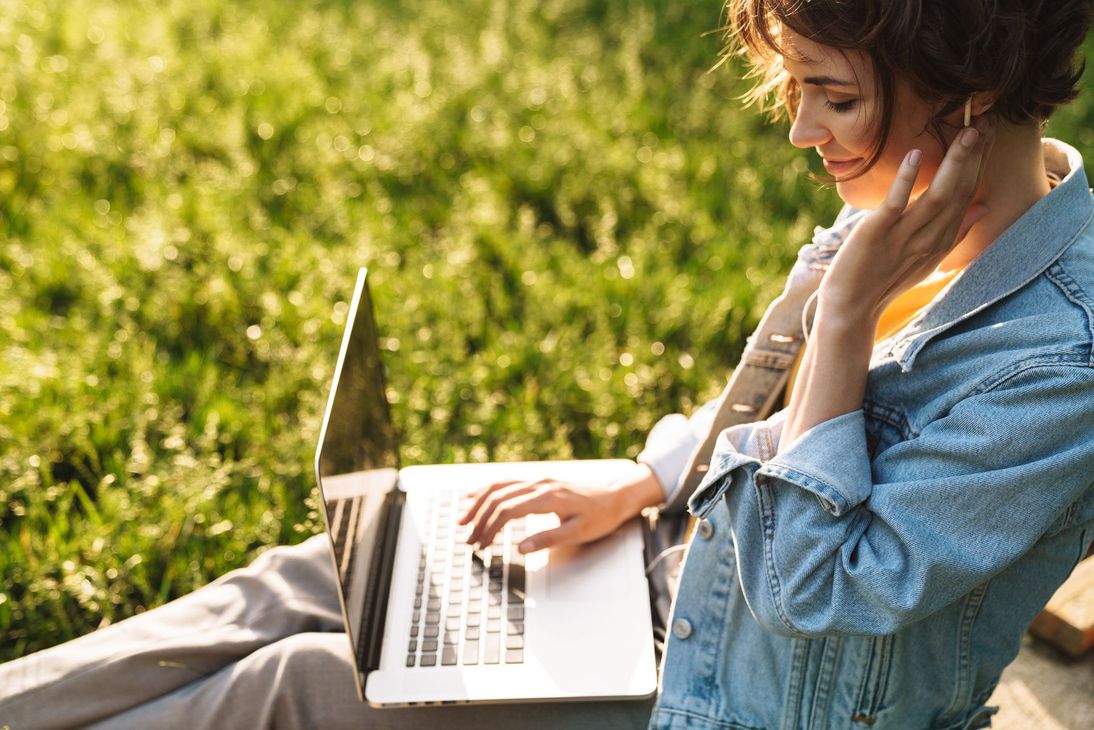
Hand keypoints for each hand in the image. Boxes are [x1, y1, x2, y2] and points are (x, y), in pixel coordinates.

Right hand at [457, 464, 661, 552]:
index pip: (508, 511)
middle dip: (479, 519)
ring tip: (464, 520)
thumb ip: (548, 539)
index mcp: (548, 498)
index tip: (481, 545)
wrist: (615, 496)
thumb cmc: (600, 517)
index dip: (490, 529)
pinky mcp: (538, 481)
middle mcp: (539, 484)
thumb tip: (520, 548)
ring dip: (479, 502)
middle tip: (469, 540)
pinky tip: (476, 496)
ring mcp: (538, 480)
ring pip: (499, 486)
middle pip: (498, 498)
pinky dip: (489, 489)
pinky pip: (508, 481)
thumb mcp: (578, 533)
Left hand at [819, 117, 995, 324]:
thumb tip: (984, 207)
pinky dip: (907, 180)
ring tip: (966, 133)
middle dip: (975, 157)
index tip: (989, 132)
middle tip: (985, 121)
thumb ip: (956, 232)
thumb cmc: (885, 279)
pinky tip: (916, 156)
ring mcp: (904, 236)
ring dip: (953, 164)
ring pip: (937, 197)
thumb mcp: (928, 258)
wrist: (851, 307)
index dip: (981, 163)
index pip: (969, 196)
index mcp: (942, 241)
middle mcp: (929, 239)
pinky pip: (896, 204)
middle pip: (959, 193)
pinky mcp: (877, 234)